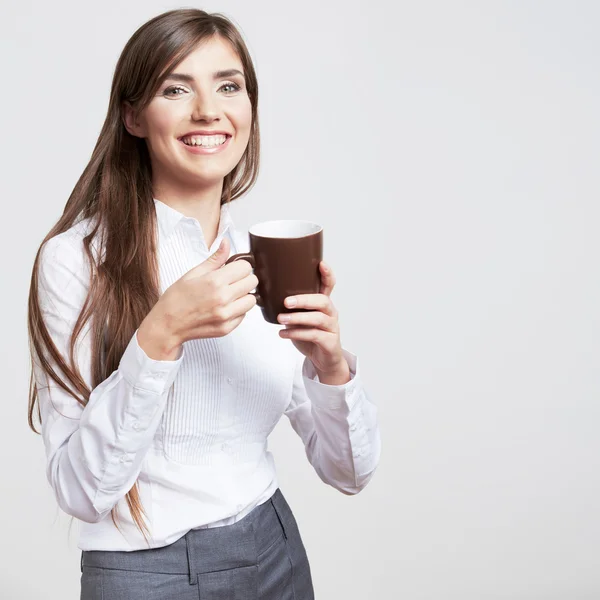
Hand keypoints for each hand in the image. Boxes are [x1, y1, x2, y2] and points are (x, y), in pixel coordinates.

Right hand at [139, 237, 257, 355]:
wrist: (167, 324)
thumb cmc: (177, 298)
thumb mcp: (193, 273)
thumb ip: (215, 259)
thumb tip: (226, 242)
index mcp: (215, 281)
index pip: (245, 267)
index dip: (240, 266)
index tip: (234, 269)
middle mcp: (223, 298)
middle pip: (253, 282)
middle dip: (244, 278)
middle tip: (232, 281)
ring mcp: (226, 315)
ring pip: (252, 300)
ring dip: (244, 295)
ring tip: (230, 295)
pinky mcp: (227, 328)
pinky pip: (244, 315)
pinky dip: (238, 310)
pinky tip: (225, 307)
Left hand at [277, 260, 348, 381]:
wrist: (323, 360)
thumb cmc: (310, 335)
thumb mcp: (301, 318)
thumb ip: (291, 308)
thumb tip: (265, 295)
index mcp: (324, 304)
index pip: (330, 285)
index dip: (327, 274)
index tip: (321, 263)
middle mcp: (331, 313)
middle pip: (322, 301)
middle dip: (304, 299)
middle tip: (286, 302)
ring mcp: (332, 327)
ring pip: (318, 319)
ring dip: (298, 318)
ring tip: (281, 319)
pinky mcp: (330, 342)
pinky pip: (314, 335)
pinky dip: (297, 334)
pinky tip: (283, 334)